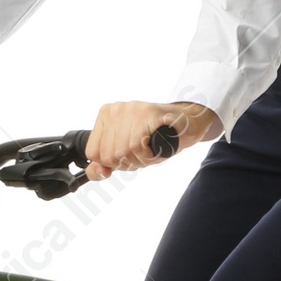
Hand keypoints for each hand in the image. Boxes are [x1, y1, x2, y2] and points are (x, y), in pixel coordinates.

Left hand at [84, 101, 219, 180]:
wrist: (187, 124)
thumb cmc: (156, 138)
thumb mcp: (126, 152)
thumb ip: (106, 163)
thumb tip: (96, 171)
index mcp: (105, 115)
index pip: (93, 153)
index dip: (113, 162)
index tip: (129, 154)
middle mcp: (115, 109)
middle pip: (108, 155)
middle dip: (128, 162)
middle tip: (144, 151)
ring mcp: (130, 109)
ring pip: (122, 153)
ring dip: (141, 159)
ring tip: (151, 148)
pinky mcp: (147, 112)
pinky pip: (137, 147)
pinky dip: (149, 155)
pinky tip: (157, 145)